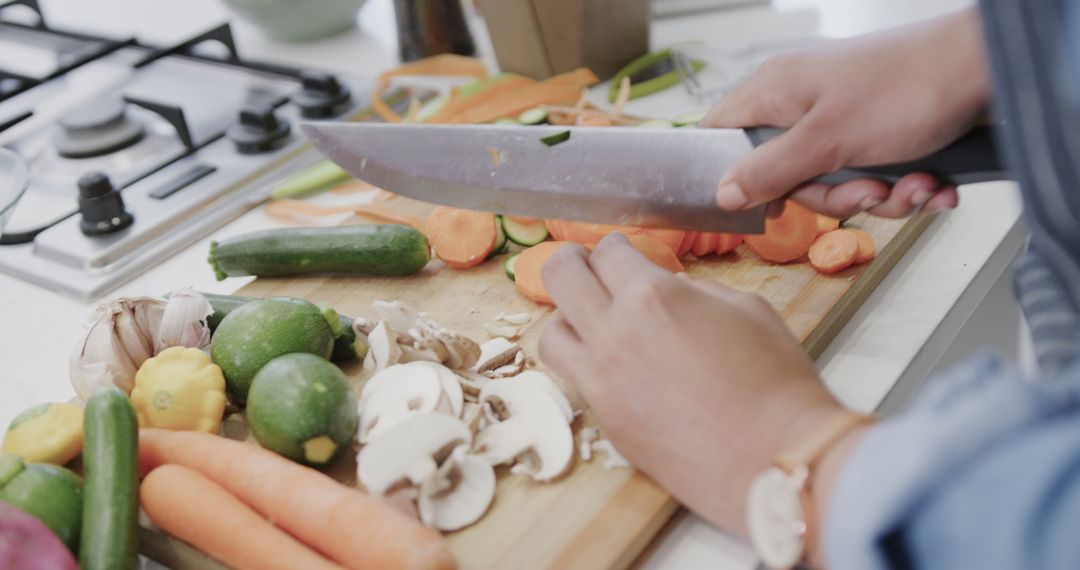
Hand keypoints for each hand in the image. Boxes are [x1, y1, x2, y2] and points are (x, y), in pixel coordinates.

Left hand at [538, 235, 853, 534]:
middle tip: (585, 266)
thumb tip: (674, 291)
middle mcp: (613, 332)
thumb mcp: (747, 309)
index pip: (608, 252)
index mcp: (652, 295)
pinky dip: (584, 363)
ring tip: (590, 318)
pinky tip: (611, 364)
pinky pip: (575, 379)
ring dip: (567, 317)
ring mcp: (601, 381)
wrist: (775, 459)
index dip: (616, 246)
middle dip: (571, 262)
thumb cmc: (776, 381)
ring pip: (551, 333)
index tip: (622, 251)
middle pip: (560, 277)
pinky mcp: (606, 420)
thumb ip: (697, 292)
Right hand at [705, 8, 989, 217]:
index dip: (729, 174)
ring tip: (912, 183)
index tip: (760, 202)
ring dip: (878, 196)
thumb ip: (769, 170)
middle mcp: (803, 105)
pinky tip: (930, 181)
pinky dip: (903, 188)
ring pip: (834, 184)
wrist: (987, 70)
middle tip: (866, 190)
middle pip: (786, 176)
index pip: (721, 134)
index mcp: (776, 92)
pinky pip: (871, 178)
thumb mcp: (827, 139)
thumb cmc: (908, 85)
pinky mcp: (877, 134)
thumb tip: (723, 193)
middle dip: (833, 196)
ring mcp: (842, 120)